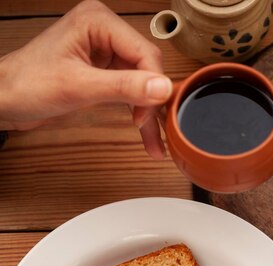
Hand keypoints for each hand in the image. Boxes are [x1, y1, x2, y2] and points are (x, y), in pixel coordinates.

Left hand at [0, 0, 172, 157]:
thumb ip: (123, 87)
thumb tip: (163, 88)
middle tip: (156, 134)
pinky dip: (136, 111)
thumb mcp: (78, 87)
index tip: (145, 117)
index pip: (144, 52)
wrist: (5, 99)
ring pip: (141, 82)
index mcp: (99, 21)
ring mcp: (104, 52)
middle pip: (146, 68)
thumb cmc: (28, 84)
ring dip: (148, 113)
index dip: (152, 86)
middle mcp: (104, 32)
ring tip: (154, 143)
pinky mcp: (101, 71)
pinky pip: (128, 90)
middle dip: (152, 102)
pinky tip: (143, 132)